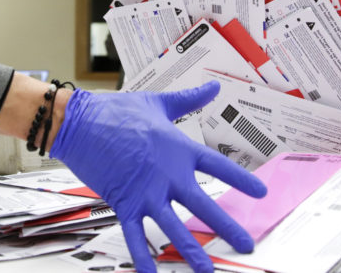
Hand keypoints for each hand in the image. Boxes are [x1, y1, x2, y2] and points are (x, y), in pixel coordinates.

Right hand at [50, 81, 266, 272]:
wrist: (79, 122)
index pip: (218, 166)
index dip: (241, 179)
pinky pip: (135, 236)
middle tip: (246, 243)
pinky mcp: (123, 203)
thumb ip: (189, 98)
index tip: (260, 193)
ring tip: (206, 270)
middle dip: (227, 227)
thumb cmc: (116, 110)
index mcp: (179, 149)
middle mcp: (167, 174)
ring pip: (173, 227)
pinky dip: (142, 257)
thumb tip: (212, 86)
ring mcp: (146, 191)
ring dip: (191, 250)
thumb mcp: (158, 102)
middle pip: (204, 205)